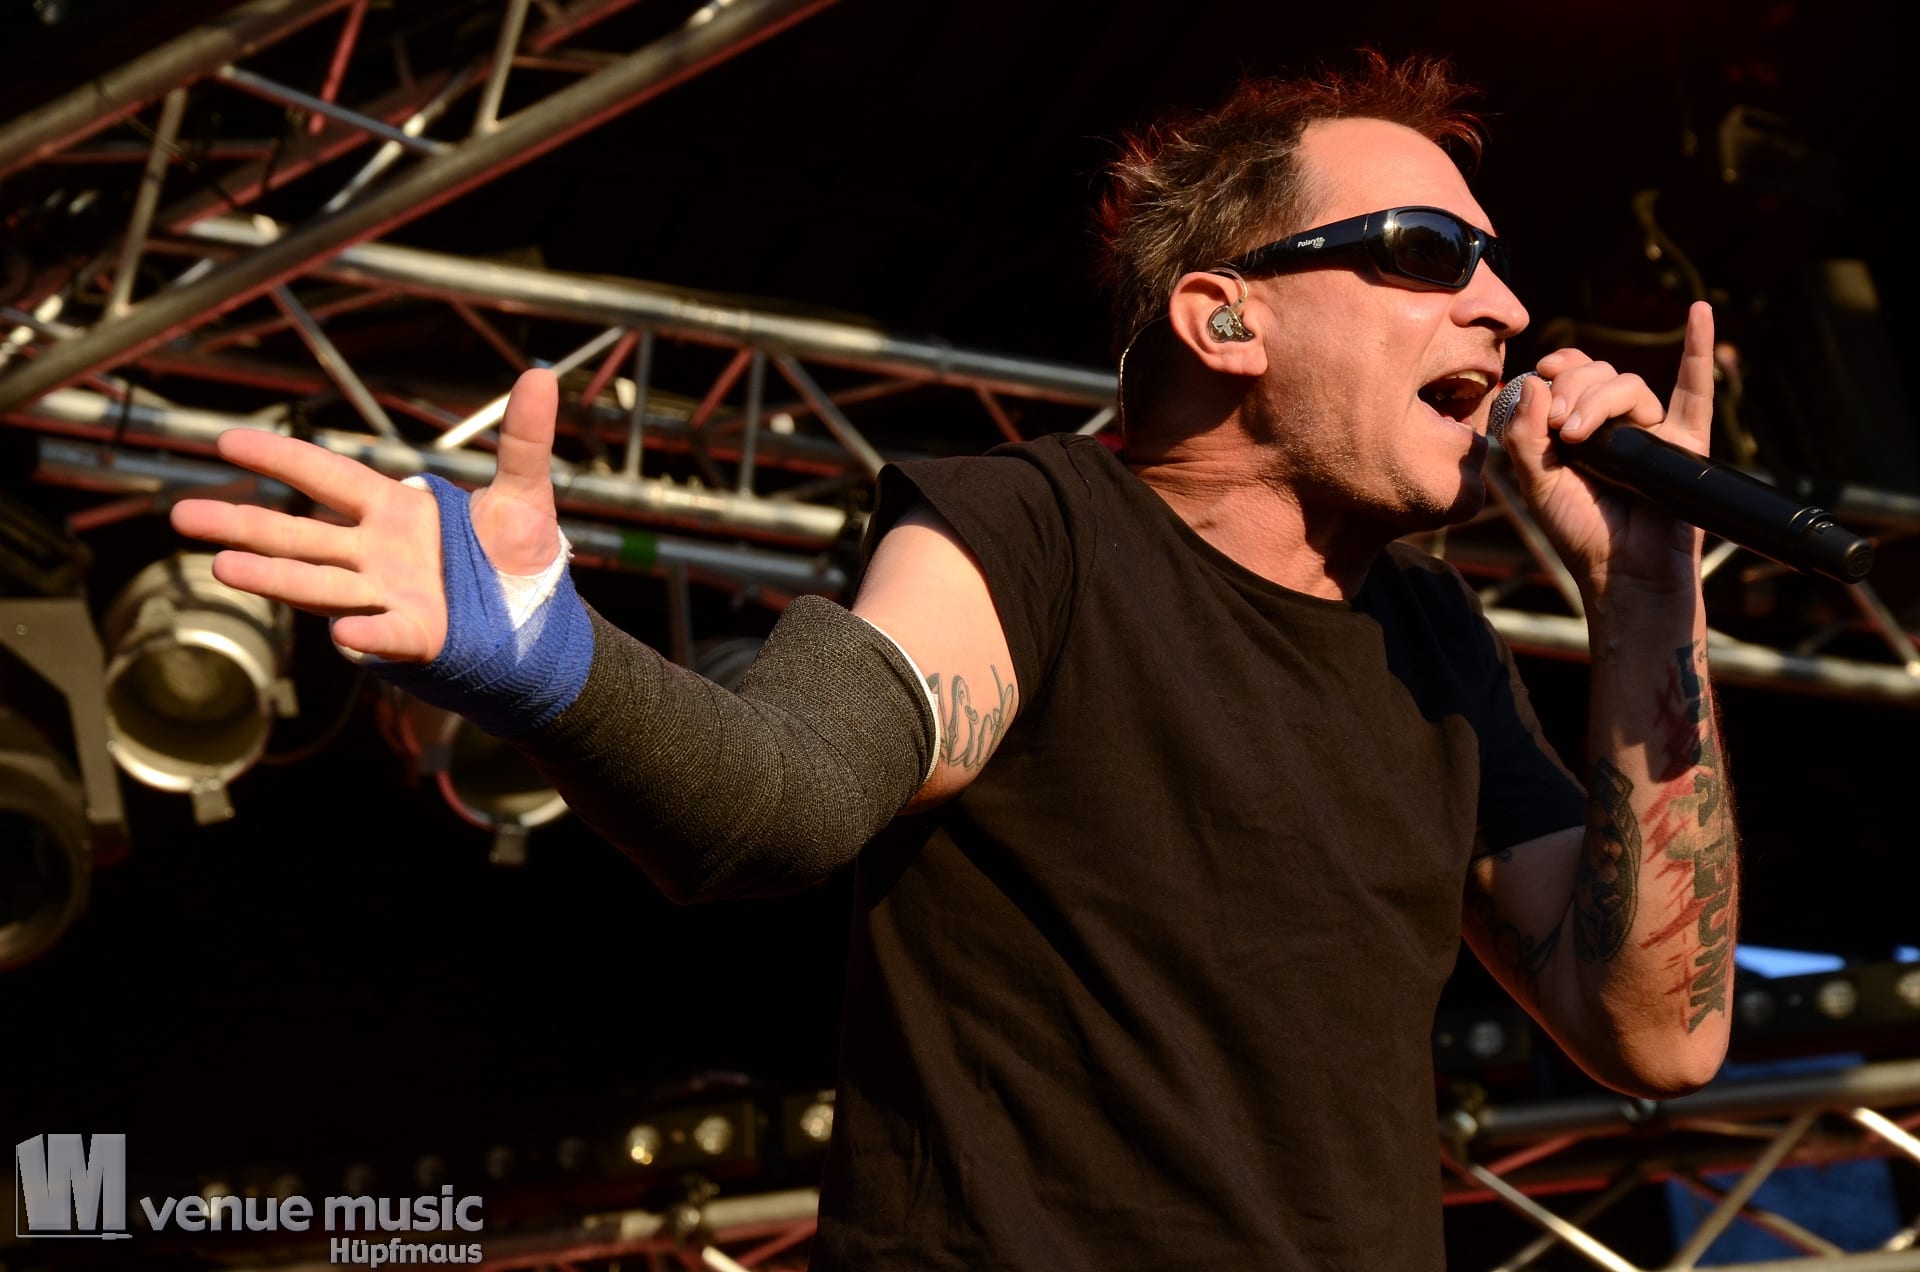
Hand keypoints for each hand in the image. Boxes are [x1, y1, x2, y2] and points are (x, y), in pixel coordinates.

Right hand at [170, 369, 564, 661]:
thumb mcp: (526, 494)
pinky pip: (386, 635)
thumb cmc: (521, 559)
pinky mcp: (417, 639)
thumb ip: (524, 439)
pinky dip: (367, 635)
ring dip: (274, 577)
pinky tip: (345, 634)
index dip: (280, 458)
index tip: (227, 440)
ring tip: (222, 568)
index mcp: (396, 512)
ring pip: (319, 584)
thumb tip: (541, 375)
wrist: (544, 626)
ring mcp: (389, 597)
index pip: (326, 477)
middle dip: (242, 525)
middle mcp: (378, 554)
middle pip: (298, 535)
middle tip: (180, 517)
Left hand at [1499, 301, 1715, 595]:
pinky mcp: (1684, 443)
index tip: (1539, 376)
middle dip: (1572, 389)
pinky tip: (1699, 313)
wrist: (1621, 573)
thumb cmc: (1578, 532)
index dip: (1556, 368)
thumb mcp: (1535, 483)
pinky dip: (1700, 349)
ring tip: (1577, 436)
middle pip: (1598, 375)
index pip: (1568, 375)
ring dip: (1599, 398)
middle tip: (1558, 429)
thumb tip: (1534, 380)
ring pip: (1629, 385)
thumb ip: (1525, 435)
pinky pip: (1695, 391)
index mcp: (1576, 428)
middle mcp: (1614, 424)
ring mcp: (1650, 431)